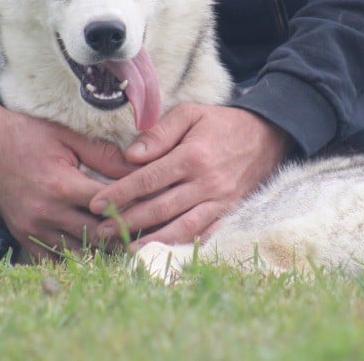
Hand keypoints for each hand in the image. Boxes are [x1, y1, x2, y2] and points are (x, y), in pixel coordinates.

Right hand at [0, 100, 136, 259]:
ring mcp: (32, 228)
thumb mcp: (67, 135)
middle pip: (97, 234)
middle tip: (146, 225)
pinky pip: (55, 258)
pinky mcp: (23, 236)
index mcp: (60, 185)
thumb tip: (140, 166)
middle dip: (122, 230)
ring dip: (101, 246)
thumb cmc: (28, 135)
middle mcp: (46, 212)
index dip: (132, 205)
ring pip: (79, 251)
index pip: (107, 206)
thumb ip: (104, 154)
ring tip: (125, 238)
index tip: (151, 202)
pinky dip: (76, 255)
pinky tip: (93, 247)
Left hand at [89, 103, 292, 245]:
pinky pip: (204, 234)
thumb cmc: (221, 123)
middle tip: (100, 230)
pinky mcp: (230, 213)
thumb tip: (131, 156)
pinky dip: (182, 245)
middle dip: (127, 220)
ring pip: (181, 227)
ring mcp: (221, 201)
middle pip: (160, 207)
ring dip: (151, 240)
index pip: (148, 179)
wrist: (267, 136)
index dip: (120, 193)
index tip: (96, 203)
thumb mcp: (191, 114)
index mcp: (193, 156)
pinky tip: (161, 251)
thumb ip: (160, 132)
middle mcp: (207, 182)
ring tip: (124, 247)